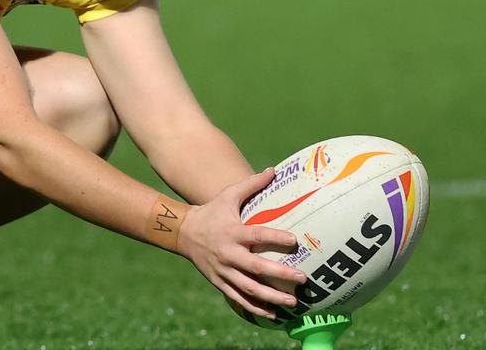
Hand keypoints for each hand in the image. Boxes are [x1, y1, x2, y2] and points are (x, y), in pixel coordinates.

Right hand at [177, 168, 306, 319]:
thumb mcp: (228, 196)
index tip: (294, 240)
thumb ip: (251, 185)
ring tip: (293, 302)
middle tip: (302, 278)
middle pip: (256, 267)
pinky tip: (273, 314)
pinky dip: (255, 308)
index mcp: (232, 232)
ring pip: (249, 288)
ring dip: (271, 298)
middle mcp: (228, 254)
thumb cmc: (211, 212)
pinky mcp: (219, 282)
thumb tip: (274, 170)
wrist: (182, 233)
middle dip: (280, 274)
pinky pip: (238, 298)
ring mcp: (223, 271)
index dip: (275, 237)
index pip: (257, 235)